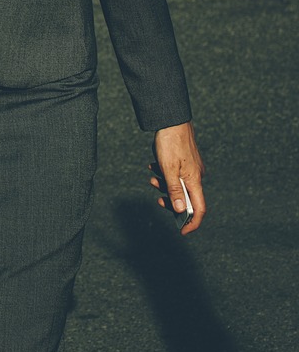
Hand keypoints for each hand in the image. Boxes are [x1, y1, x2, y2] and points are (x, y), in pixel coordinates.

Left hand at [149, 121, 206, 235]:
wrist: (171, 119)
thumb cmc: (170, 143)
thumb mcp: (168, 169)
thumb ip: (174, 190)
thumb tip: (180, 210)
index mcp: (194, 180)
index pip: (199, 209)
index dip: (192, 222)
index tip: (182, 231)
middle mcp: (196, 176)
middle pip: (187, 198)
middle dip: (171, 201)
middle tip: (157, 199)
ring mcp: (192, 168)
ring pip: (178, 185)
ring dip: (164, 185)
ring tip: (152, 177)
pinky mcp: (185, 160)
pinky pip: (175, 173)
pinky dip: (164, 174)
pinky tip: (153, 166)